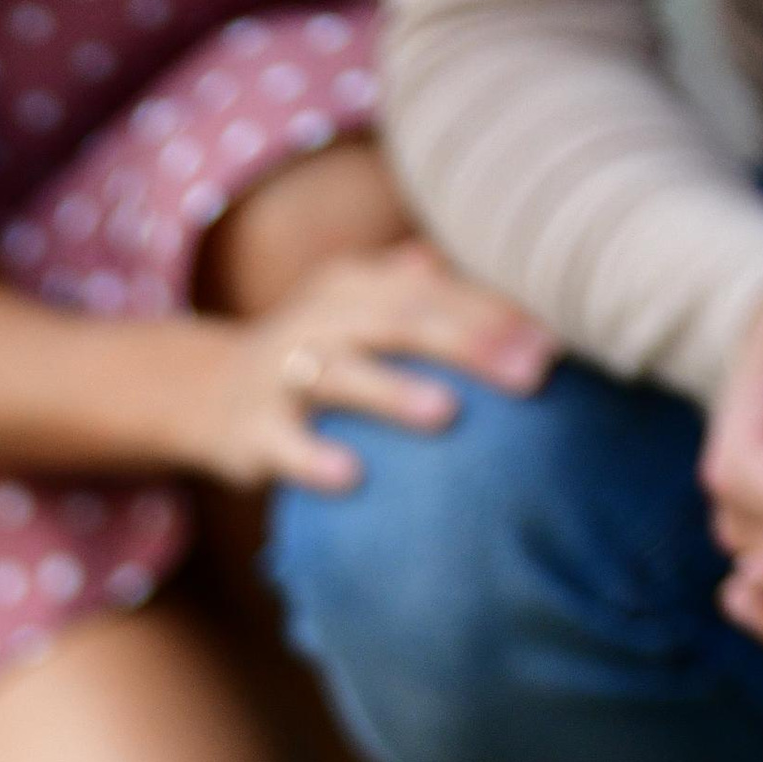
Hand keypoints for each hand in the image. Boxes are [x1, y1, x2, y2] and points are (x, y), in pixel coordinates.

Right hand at [172, 242, 554, 494]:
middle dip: (467, 343)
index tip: (554, 343)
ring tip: (447, 414)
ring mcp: (280, 373)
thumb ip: (434, 298)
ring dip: (391, 391)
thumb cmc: (317, 355)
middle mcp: (317, 318)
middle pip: (398, 321)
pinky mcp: (251, 431)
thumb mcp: (365, 313)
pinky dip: (313, 458)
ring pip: (338, 374)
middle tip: (529, 374)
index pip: (434, 291)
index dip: (494, 311)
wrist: (208, 392)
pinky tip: (351, 477)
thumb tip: (530, 289)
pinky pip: (283, 444)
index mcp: (354, 284)